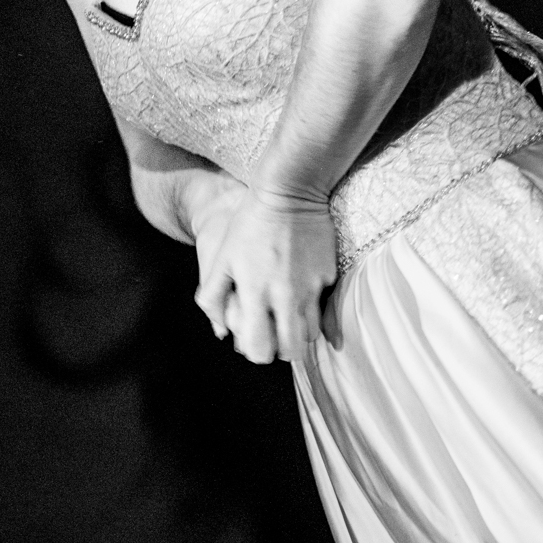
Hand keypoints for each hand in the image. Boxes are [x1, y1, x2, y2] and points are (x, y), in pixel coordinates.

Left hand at [191, 182, 337, 363]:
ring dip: (300, 331)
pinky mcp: (328, 275)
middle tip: (275, 334)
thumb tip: (220, 331)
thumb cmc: (249, 224)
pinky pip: (324, 305)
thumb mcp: (222, 258)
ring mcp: (310, 287)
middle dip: (284, 350)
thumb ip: (213, 296)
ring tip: (288, 315)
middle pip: (293, 351)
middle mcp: (285, 296)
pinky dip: (315, 307)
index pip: (261, 349)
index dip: (257, 351)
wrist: (290, 191)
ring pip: (312, 333)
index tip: (255, 339)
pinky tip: (303, 293)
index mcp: (255, 293)